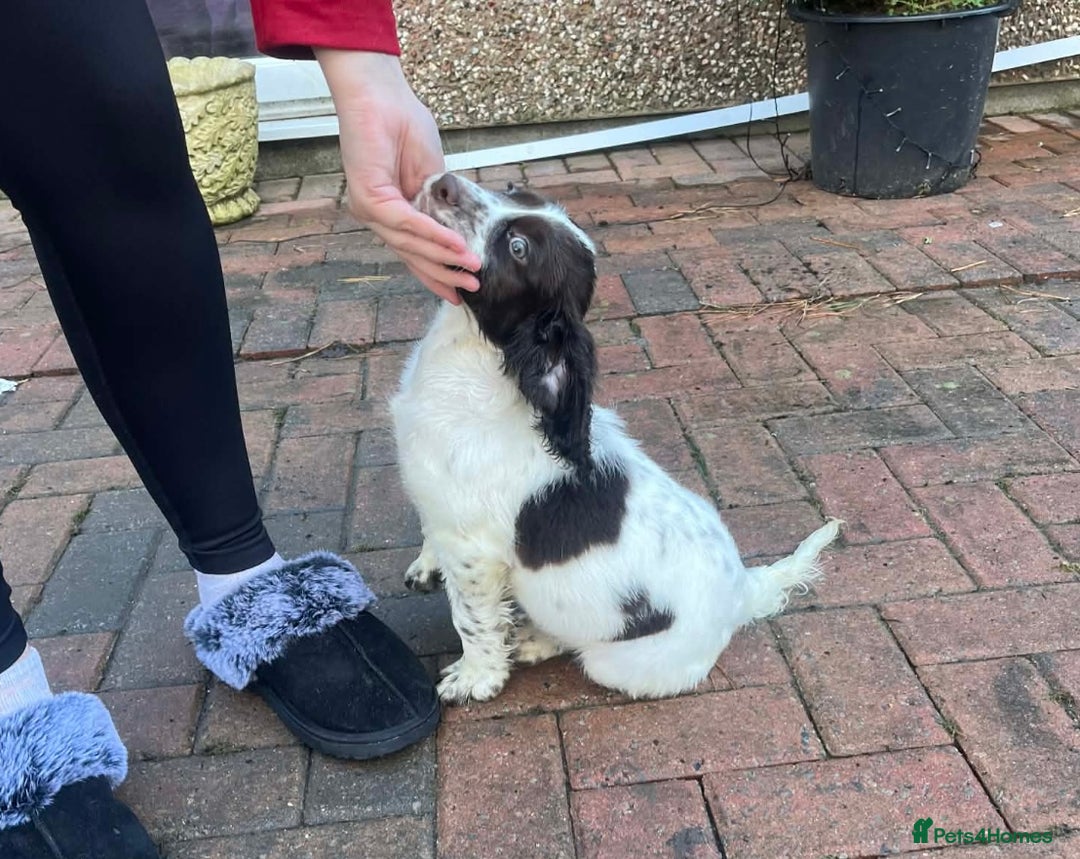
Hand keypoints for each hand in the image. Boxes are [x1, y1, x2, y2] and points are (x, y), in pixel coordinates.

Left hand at [315, 49, 479, 302]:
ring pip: (410, 243)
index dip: (435, 272)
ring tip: (472, 268)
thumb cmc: (402, 123)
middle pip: (411, 254)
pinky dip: (433, 234)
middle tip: (471, 290)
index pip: (412, 249)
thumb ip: (440, 204)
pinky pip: (406, 223)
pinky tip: (456, 244)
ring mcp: (369, 208)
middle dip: (443, 274)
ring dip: (444, 257)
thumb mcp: (431, 173)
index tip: (457, 293)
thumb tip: (459, 229)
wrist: (379, 93)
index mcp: (389, 210)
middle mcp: (375, 215)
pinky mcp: (369, 198)